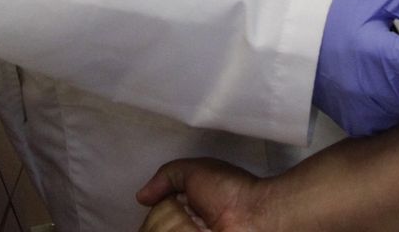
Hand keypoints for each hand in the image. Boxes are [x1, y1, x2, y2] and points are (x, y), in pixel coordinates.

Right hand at [136, 160, 267, 230]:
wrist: (257, 215)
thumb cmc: (230, 191)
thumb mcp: (194, 171)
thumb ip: (166, 176)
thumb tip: (141, 197)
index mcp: (184, 212)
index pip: (153, 220)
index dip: (155, 214)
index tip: (164, 206)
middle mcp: (186, 227)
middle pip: (154, 228)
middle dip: (165, 220)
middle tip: (190, 215)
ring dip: (175, 228)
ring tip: (201, 225)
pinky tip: (199, 230)